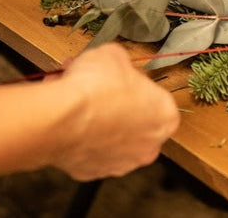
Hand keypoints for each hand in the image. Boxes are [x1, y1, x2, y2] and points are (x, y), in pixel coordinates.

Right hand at [53, 44, 179, 180]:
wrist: (62, 116)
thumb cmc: (96, 88)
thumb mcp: (115, 54)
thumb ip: (121, 61)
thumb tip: (114, 62)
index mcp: (165, 116)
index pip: (156, 96)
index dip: (136, 83)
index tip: (121, 75)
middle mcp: (148, 145)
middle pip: (135, 118)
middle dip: (116, 101)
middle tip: (98, 84)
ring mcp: (121, 163)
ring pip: (111, 135)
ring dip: (97, 117)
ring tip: (77, 94)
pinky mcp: (92, 172)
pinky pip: (89, 149)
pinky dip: (79, 134)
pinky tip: (68, 115)